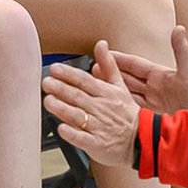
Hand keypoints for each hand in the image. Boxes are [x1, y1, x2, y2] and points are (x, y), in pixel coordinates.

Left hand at [42, 40, 139, 166]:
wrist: (141, 140)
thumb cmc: (126, 114)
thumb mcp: (121, 86)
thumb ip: (109, 65)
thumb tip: (101, 44)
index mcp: (107, 93)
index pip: (85, 81)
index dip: (69, 74)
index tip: (55, 69)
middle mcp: (102, 109)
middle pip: (78, 96)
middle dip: (61, 89)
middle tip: (46, 82)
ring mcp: (99, 127)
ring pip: (78, 115)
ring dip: (62, 108)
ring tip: (48, 101)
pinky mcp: (96, 144)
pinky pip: (82, 138)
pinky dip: (72, 133)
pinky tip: (61, 128)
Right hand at [101, 25, 187, 117]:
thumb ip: (182, 51)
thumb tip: (179, 28)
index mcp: (159, 74)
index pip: (134, 64)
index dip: (119, 59)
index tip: (103, 51)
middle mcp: (153, 86)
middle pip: (126, 77)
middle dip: (109, 72)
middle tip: (92, 68)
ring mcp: (151, 100)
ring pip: (126, 92)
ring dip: (111, 88)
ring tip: (93, 83)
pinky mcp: (150, 113)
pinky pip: (131, 107)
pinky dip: (119, 105)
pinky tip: (108, 105)